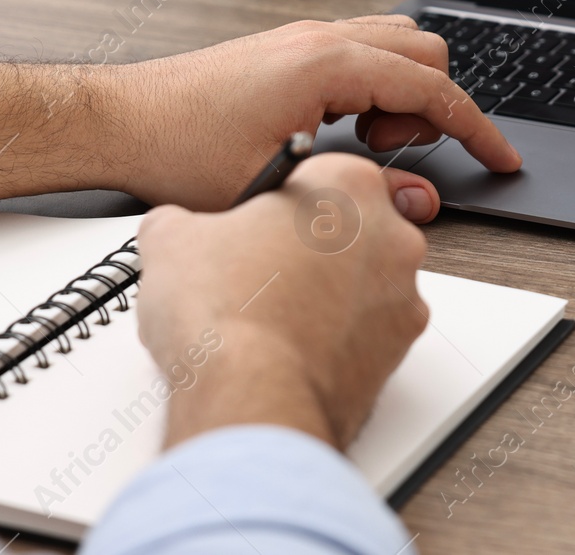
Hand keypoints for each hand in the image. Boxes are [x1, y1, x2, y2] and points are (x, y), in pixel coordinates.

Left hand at [112, 14, 518, 213]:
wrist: (120, 123)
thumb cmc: (178, 149)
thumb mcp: (279, 188)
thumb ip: (360, 192)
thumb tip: (414, 198)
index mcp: (326, 63)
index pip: (431, 89)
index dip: (475, 128)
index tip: (499, 156)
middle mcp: (321, 38)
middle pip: (425, 55)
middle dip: (434, 110)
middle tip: (400, 159)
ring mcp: (305, 38)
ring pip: (396, 47)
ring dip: (403, 95)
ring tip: (368, 146)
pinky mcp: (290, 49)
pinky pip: (363, 52)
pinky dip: (375, 88)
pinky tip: (342, 130)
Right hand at [134, 153, 427, 450]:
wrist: (249, 401)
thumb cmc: (228, 317)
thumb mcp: (172, 239)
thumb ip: (184, 219)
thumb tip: (175, 229)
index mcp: (347, 187)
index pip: (321, 173)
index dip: (281, 203)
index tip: (260, 222)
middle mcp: (391, 235)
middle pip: (351, 227)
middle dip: (310, 247)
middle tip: (261, 273)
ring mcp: (403, 296)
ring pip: (363, 282)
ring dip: (328, 293)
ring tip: (271, 318)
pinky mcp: (401, 351)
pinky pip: (368, 333)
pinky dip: (339, 339)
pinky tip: (293, 349)